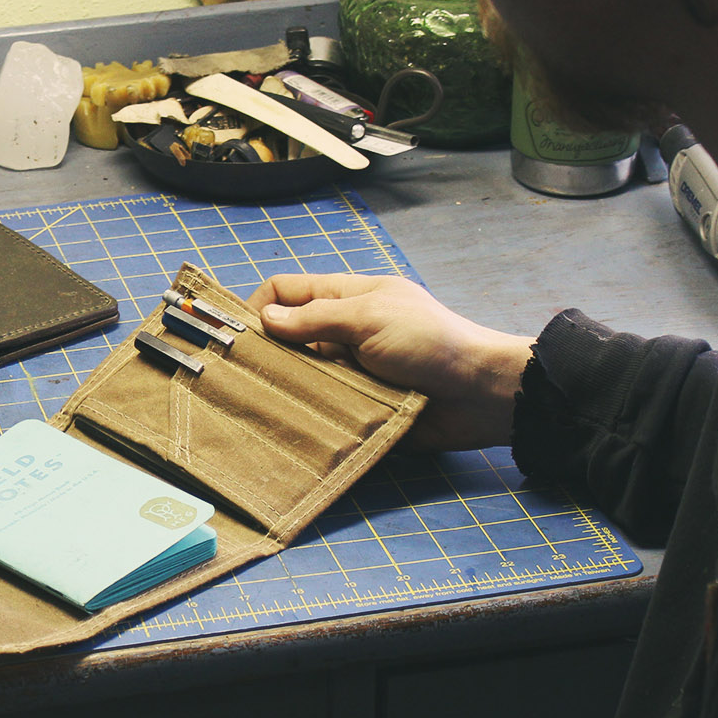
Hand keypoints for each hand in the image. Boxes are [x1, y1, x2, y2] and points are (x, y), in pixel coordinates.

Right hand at [243, 273, 534, 451]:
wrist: (481, 395)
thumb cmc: (430, 343)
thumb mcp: (371, 317)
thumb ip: (316, 316)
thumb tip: (264, 317)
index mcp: (346, 299)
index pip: (286, 291)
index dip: (258, 305)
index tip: (236, 335)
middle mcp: (342, 333)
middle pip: (286, 337)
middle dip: (264, 353)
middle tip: (239, 376)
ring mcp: (349, 371)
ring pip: (300, 376)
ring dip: (285, 388)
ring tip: (261, 404)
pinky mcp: (357, 408)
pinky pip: (321, 409)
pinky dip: (307, 416)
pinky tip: (287, 426)